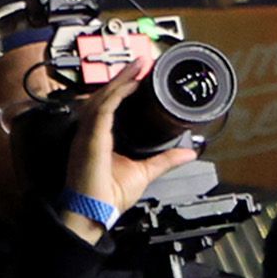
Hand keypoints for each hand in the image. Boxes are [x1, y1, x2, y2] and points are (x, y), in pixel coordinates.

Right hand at [54, 57, 196, 243]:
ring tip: (139, 64)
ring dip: (121, 79)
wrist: (93, 216)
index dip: (122, 87)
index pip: (108, 105)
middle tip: (142, 61)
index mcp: (99, 138)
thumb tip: (189, 152)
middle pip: (104, 96)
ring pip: (102, 97)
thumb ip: (166, 159)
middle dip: (123, 77)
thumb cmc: (109, 198)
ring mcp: (87, 135)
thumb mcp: (145, 172)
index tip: (140, 74)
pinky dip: (116, 93)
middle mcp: (90, 133)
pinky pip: (102, 109)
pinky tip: (130, 82)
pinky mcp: (89, 138)